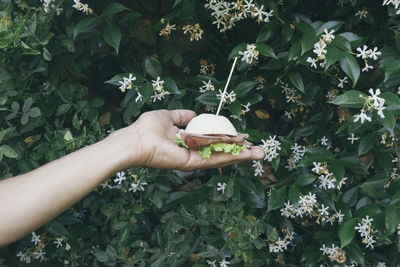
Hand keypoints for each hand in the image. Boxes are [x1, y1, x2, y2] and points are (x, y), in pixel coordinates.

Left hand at [111, 109, 264, 170]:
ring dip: (241, 156)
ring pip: (221, 158)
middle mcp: (193, 152)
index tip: (242, 137)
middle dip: (240, 151)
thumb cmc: (147, 128)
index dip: (227, 139)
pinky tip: (245, 154)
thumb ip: (181, 115)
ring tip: (260, 154)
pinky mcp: (191, 163)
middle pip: (221, 152)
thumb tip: (193, 113)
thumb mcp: (168, 116)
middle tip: (259, 150)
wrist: (136, 140)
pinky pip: (213, 159)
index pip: (212, 142)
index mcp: (187, 141)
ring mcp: (193, 159)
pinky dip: (230, 156)